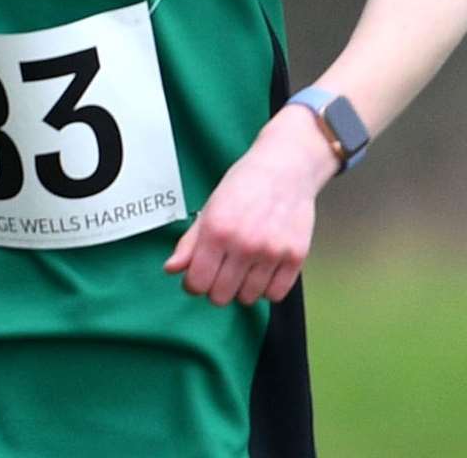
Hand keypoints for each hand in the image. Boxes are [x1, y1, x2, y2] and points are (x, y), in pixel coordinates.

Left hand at [163, 106, 336, 305]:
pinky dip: (266, 288)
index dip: (193, 284)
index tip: (198, 276)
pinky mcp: (295, 257)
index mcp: (217, 230)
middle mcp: (244, 244)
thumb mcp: (210, 207)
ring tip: (244, 266)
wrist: (286, 168)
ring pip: (248, 299)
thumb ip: (189, 242)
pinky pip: (275, 295)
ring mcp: (271, 252)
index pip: (197, 283)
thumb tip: (170, 269)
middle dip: (216, 287)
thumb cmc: (244, 185)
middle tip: (221, 270)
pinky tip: (262, 269)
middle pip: (220, 296)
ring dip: (242, 288)